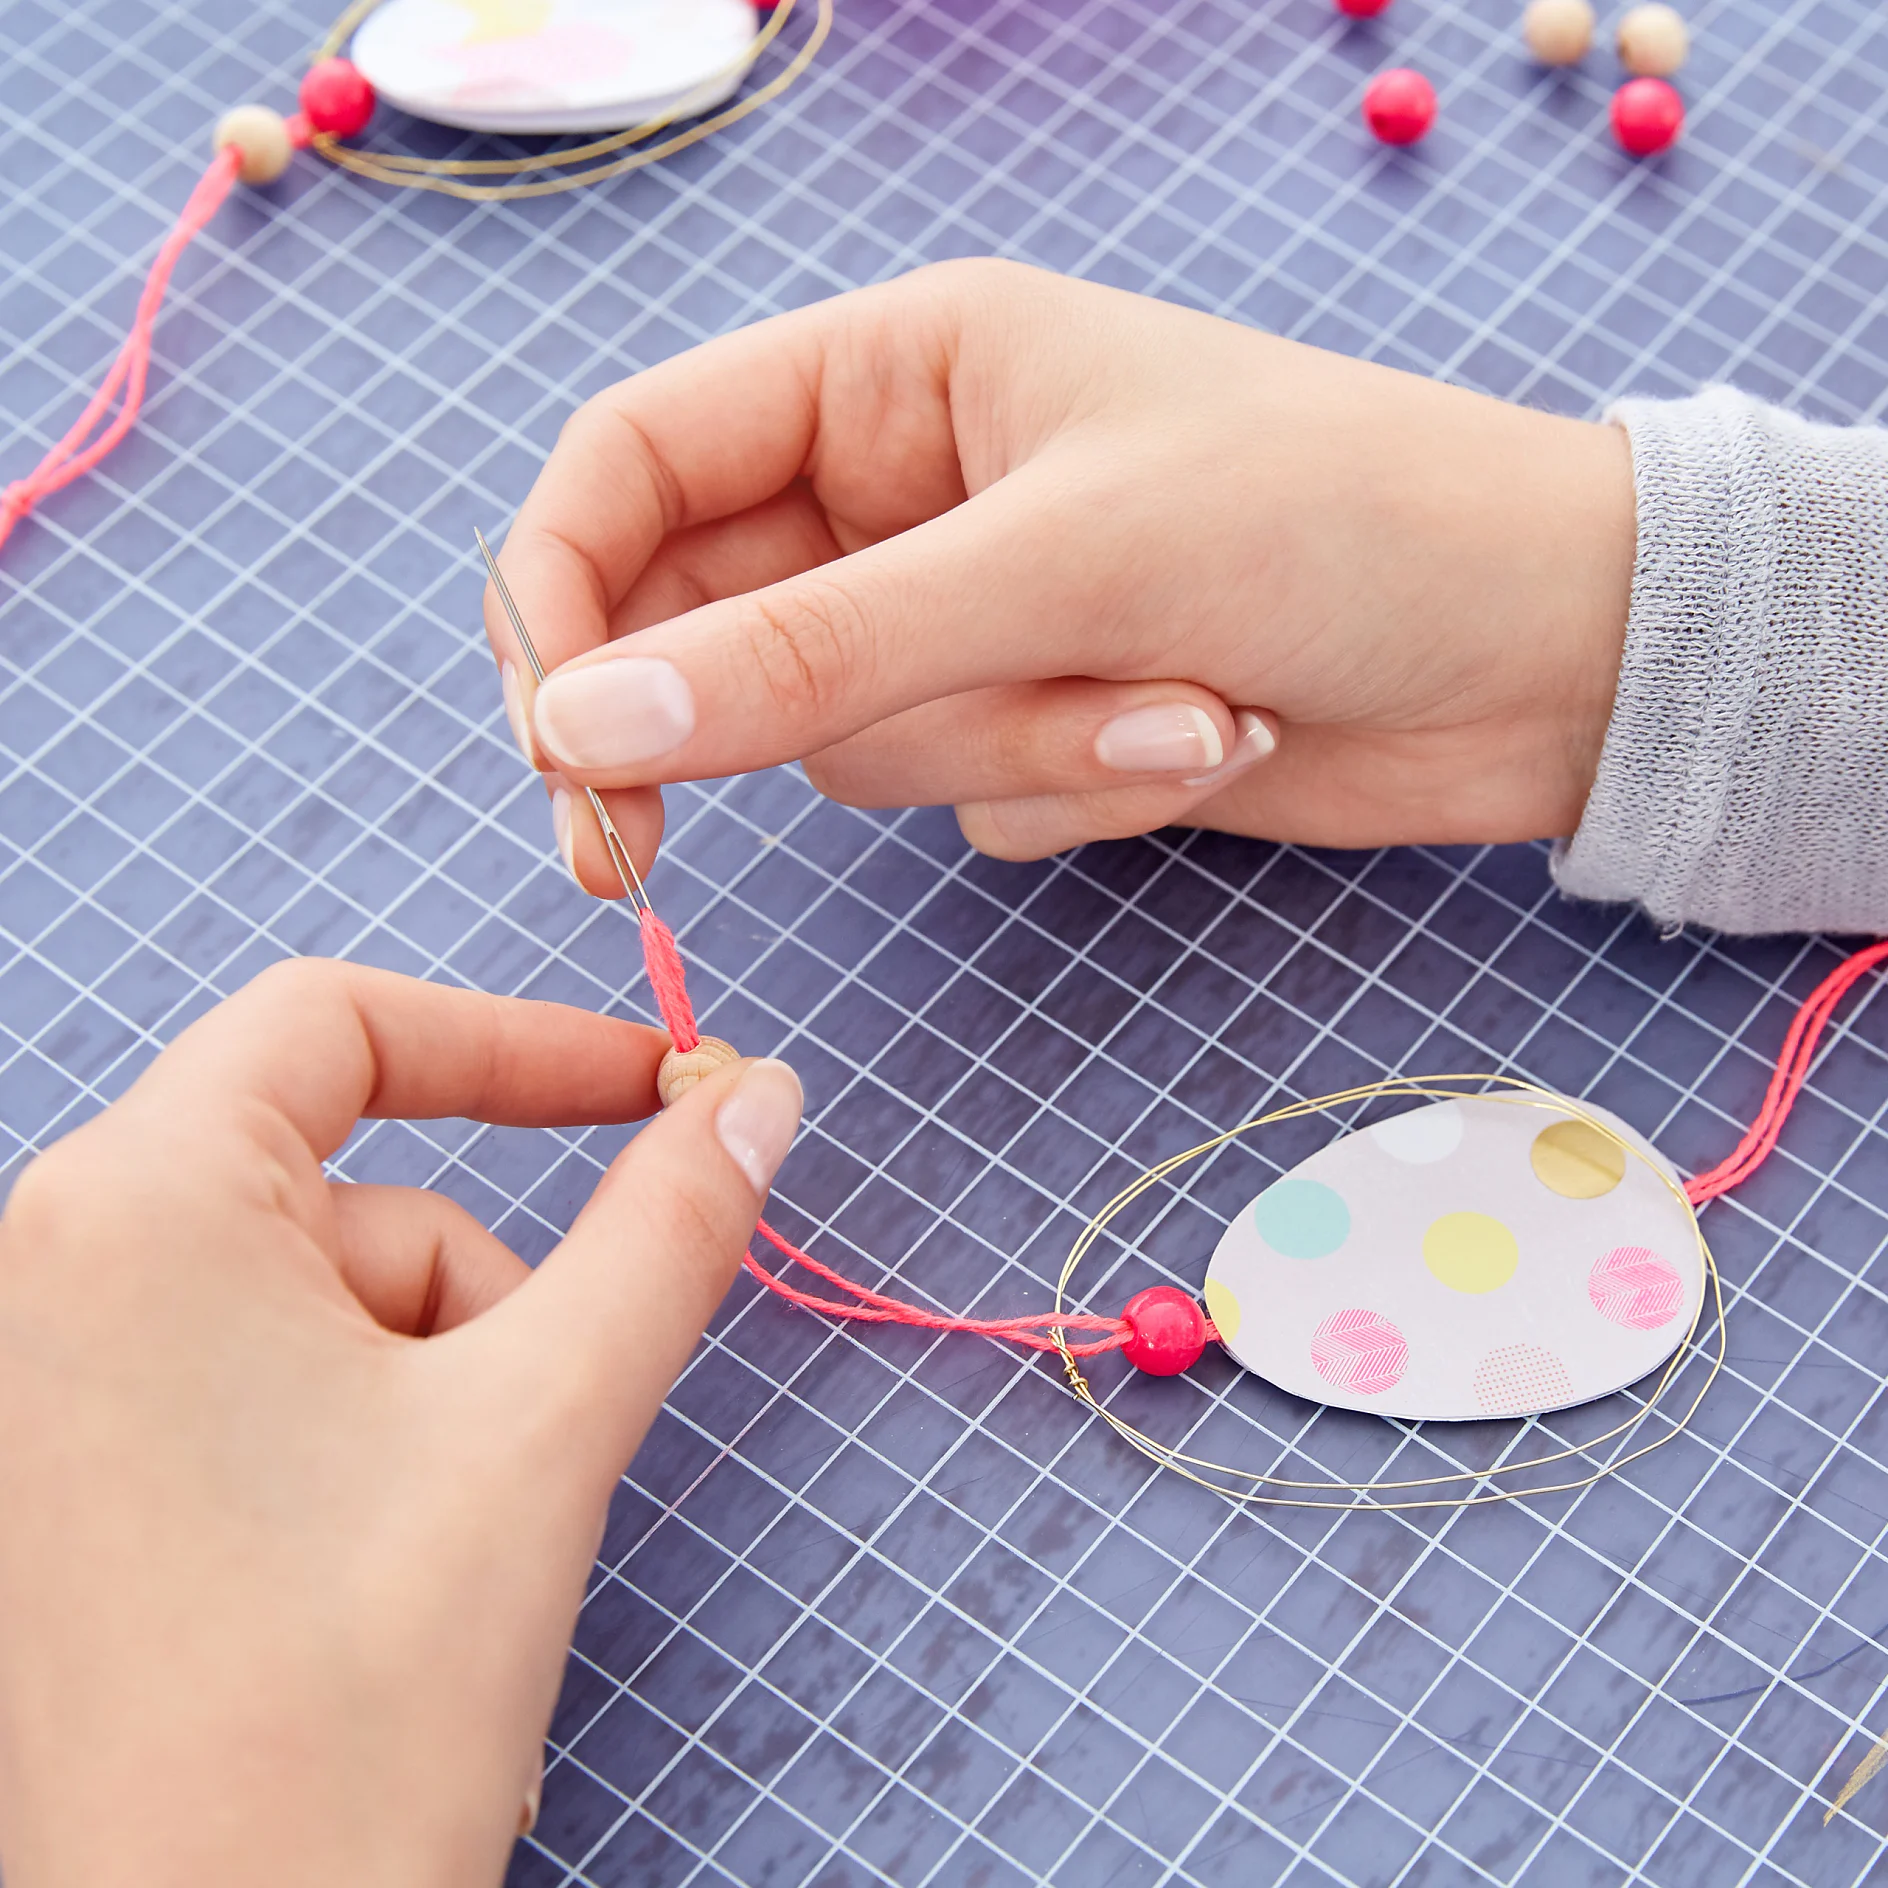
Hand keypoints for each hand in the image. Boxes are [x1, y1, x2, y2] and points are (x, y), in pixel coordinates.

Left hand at [0, 960, 801, 1887]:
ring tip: (447, 1549)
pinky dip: (372, 1444)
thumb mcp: (545, 1425)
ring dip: (441, 1388)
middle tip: (534, 1433)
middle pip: (357, 1187)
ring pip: (334, 1299)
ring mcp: (54, 1382)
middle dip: (482, 1294)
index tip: (664, 1090)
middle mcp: (57, 1267)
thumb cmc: (352, 1700)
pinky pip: (274, 1381)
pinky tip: (380, 1586)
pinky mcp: (79, 1477)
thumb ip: (667, 1231)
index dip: (522, 1042)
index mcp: (136, 1205)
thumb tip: (756, 1098)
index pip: (341, 1020)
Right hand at [486, 258, 1633, 875]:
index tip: (547, 744)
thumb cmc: (1335, 519)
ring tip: (1176, 701)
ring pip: (848, 740)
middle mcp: (905, 490)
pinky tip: (1205, 732)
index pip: (636, 463)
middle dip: (758, 724)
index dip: (560, 594)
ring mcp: (968, 619)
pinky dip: (1068, 787)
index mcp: (894, 370)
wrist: (1542, 650)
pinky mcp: (1034, 725)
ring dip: (1001, 749)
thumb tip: (573, 727)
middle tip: (638, 861)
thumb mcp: (1058, 559)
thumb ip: (810, 651)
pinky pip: (961, 797)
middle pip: (715, 630)